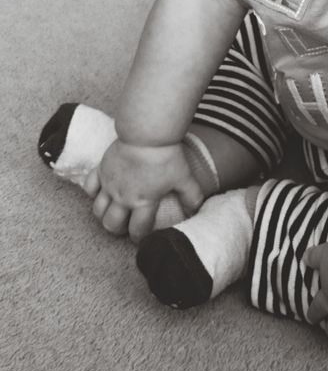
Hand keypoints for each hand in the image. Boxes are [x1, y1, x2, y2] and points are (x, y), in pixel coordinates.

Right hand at [84, 139, 204, 243]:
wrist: (146, 134)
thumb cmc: (165, 156)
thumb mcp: (184, 177)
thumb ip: (191, 196)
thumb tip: (196, 210)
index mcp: (143, 202)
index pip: (137, 230)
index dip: (139, 237)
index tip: (141, 237)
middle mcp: (122, 197)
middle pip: (111, 224)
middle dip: (117, 230)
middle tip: (125, 226)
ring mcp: (109, 184)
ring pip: (97, 210)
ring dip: (103, 215)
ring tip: (111, 212)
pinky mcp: (101, 169)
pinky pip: (89, 187)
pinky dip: (92, 193)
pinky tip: (100, 192)